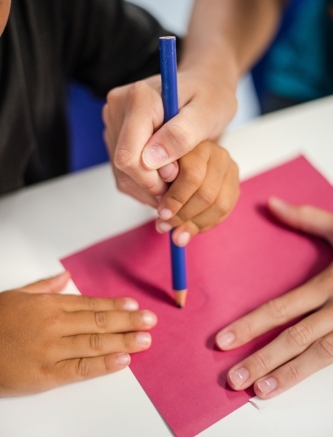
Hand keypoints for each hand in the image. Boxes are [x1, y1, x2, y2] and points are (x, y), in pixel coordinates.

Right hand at [0, 271, 156, 396]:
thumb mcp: (18, 295)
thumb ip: (44, 286)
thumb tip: (64, 277)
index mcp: (50, 304)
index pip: (91, 303)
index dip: (115, 304)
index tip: (134, 305)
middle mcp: (55, 324)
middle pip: (99, 321)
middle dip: (128, 321)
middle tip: (151, 321)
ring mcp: (52, 349)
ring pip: (95, 343)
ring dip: (124, 340)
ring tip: (145, 339)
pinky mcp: (46, 374)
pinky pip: (80, 368)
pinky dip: (103, 364)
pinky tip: (122, 360)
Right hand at [102, 70, 236, 207]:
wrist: (205, 87)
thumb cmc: (210, 98)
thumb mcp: (207, 114)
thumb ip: (182, 135)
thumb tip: (150, 160)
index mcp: (140, 98)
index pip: (128, 156)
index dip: (152, 178)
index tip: (177, 174)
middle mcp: (119, 107)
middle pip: (123, 167)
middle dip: (152, 182)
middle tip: (180, 175)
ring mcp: (114, 121)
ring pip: (121, 173)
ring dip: (148, 185)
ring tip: (175, 174)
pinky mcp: (114, 134)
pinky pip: (122, 173)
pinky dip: (143, 183)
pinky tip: (164, 173)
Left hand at [155, 141, 238, 245]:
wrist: (185, 153)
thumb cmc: (165, 161)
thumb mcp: (155, 163)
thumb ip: (157, 176)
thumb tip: (159, 197)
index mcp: (196, 144)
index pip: (192, 175)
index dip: (176, 198)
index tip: (161, 213)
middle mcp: (217, 154)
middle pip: (206, 193)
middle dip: (183, 215)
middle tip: (164, 226)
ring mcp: (229, 169)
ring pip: (218, 205)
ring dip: (195, 224)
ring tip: (176, 235)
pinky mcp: (234, 184)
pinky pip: (225, 211)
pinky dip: (206, 224)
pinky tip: (190, 229)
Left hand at [215, 198, 332, 398]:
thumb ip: (306, 217)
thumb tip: (270, 203)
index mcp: (330, 283)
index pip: (281, 308)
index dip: (251, 326)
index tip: (223, 340)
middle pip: (295, 338)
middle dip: (262, 360)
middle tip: (232, 379)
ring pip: (319, 357)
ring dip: (287, 376)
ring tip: (259, 392)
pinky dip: (314, 373)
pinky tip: (293, 385)